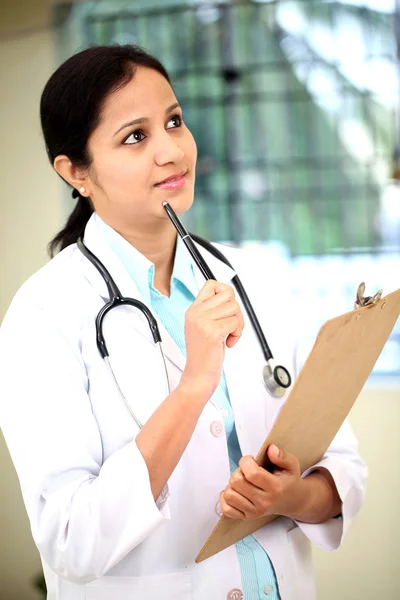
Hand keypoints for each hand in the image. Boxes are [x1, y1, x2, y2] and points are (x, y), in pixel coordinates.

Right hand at [180, 280, 244, 399]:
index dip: (225, 293)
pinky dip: (237, 334)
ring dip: (238, 323)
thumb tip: (230, 298)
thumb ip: (212, 311)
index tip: (226, 309)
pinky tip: (229, 343)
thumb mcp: (203, 327)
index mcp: (193, 310)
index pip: (212, 284)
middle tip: (231, 325)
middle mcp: (195, 313)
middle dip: (236, 311)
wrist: (198, 375)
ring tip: (230, 335)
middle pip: (228, 294)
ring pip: (234, 307)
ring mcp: (202, 321)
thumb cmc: (204, 354)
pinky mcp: (211, 331)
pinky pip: (234, 322)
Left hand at [219, 445, 304, 519]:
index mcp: (275, 487)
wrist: (293, 501)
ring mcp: (255, 512)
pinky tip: (235, 491)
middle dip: (238, 471)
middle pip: (236, 482)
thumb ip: (282, 456)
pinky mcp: (247, 517)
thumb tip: (270, 449)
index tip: (250, 459)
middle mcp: (264, 502)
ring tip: (243, 481)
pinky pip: (226, 509)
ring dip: (232, 484)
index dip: (245, 461)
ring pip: (229, 494)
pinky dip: (226, 499)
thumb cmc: (289, 481)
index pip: (251, 473)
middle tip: (247, 470)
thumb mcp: (292, 465)